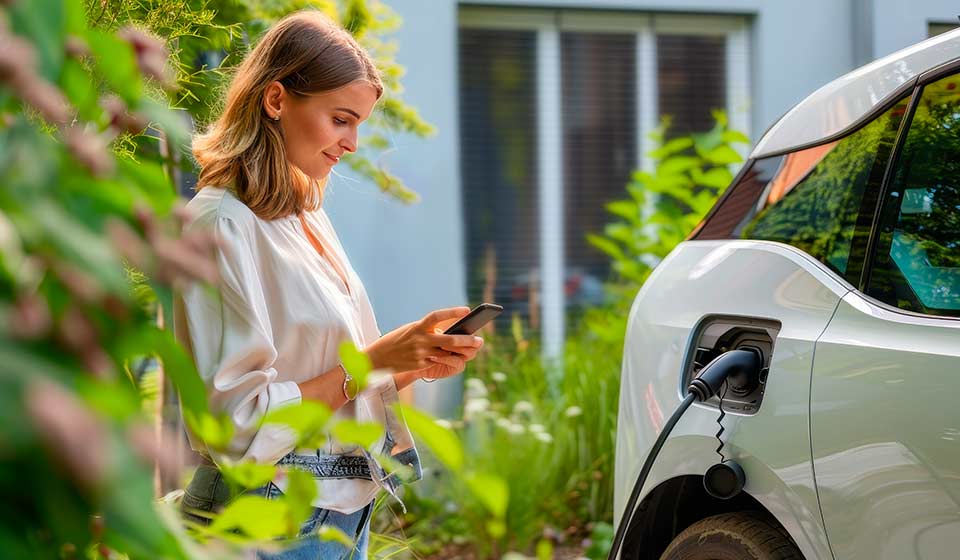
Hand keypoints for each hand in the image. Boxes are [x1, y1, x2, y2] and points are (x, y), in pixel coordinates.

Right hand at [364, 307, 482, 372]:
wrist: (378, 357)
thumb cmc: (397, 341)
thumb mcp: (410, 330)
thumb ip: (427, 330)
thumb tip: (448, 331)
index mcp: (418, 326)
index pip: (437, 316)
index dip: (452, 312)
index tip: (467, 310)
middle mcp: (420, 339)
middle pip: (449, 340)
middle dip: (467, 340)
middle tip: (479, 340)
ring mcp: (421, 353)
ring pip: (447, 354)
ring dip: (462, 353)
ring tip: (473, 350)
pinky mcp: (420, 365)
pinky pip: (438, 363)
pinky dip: (448, 360)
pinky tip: (457, 359)